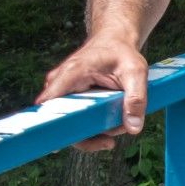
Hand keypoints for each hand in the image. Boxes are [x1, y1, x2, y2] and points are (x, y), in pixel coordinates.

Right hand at [37, 36, 149, 151]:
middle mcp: (59, 84)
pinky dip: (93, 126)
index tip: (57, 144)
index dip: (48, 127)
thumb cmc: (122, 52)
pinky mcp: (69, 99)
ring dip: (93, 132)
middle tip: (112, 138)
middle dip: (88, 135)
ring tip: (119, 126)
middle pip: (60, 121)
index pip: (48, 105)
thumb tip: (133, 128)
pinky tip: (112, 124)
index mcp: (70, 74)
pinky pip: (74, 119)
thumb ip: (136, 99)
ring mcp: (62, 92)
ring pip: (68, 124)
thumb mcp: (136, 72)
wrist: (114, 40)